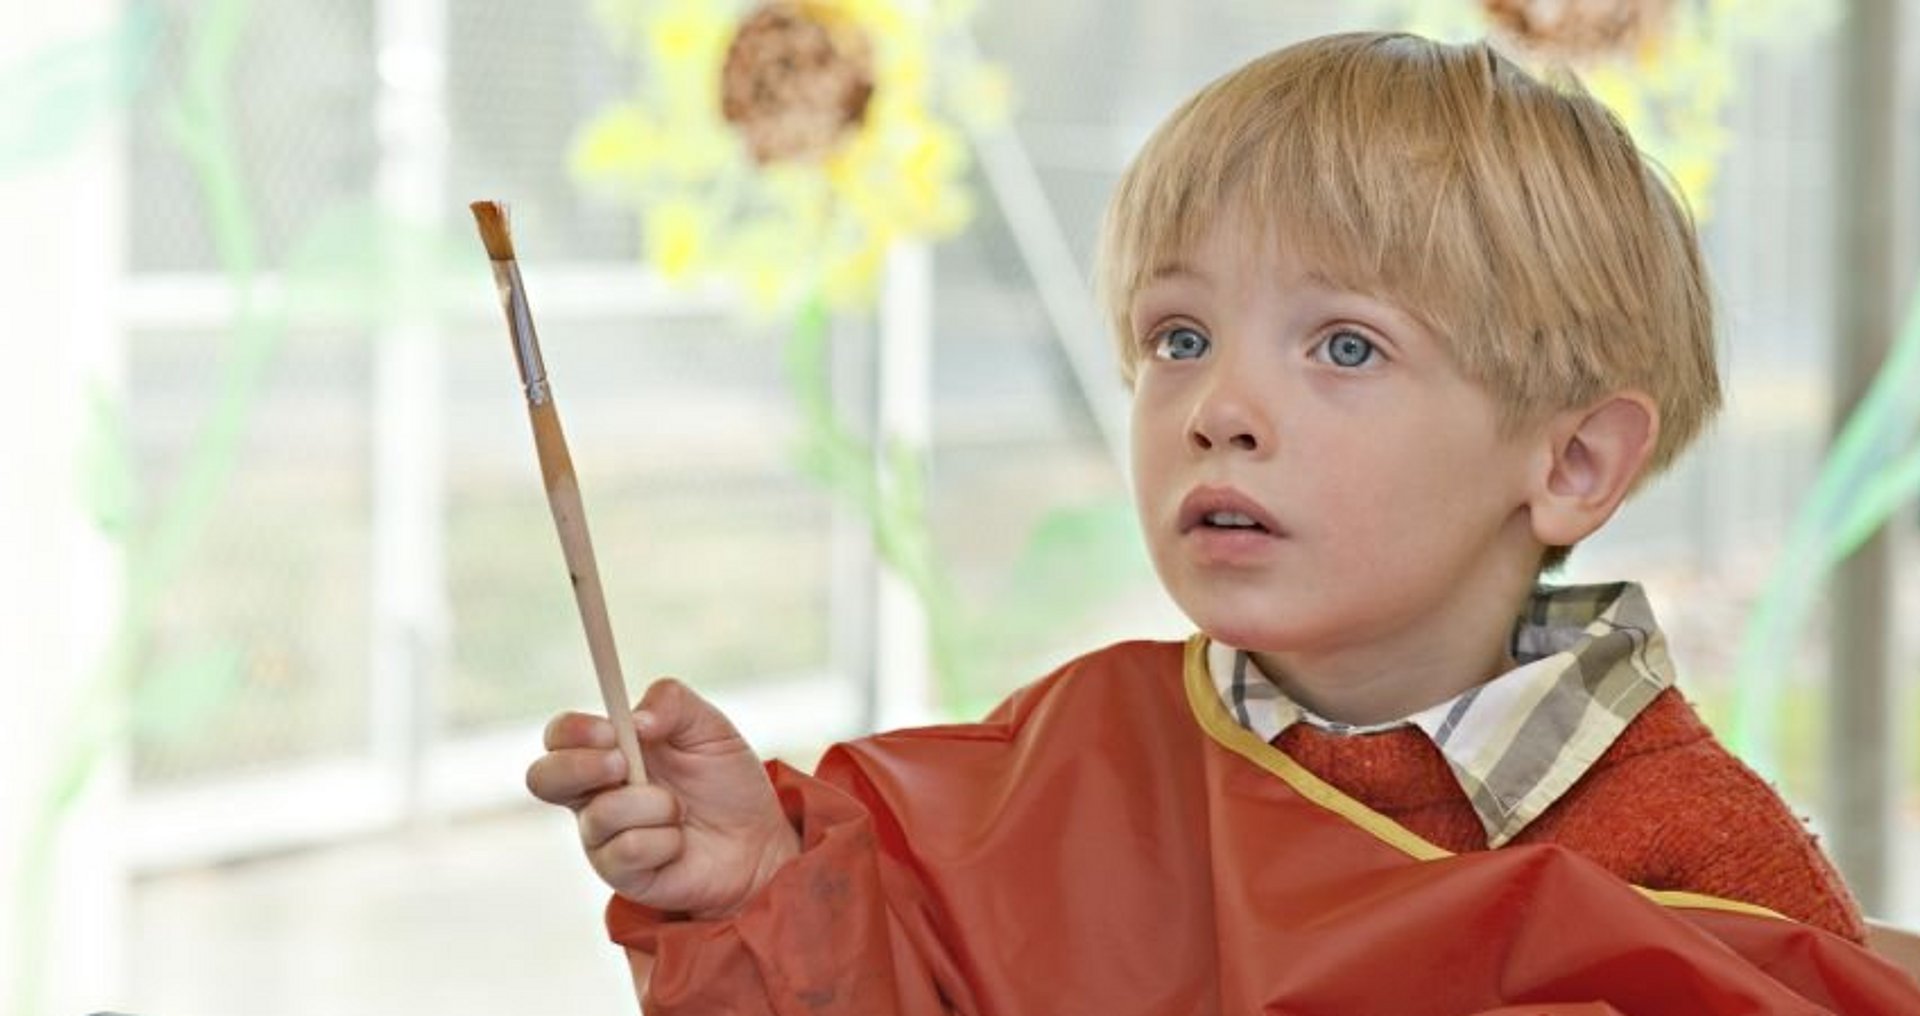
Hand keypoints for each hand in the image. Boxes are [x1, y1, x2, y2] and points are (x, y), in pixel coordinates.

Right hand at [526, 678, 800, 918]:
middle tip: (623, 764)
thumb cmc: (725, 781)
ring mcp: (603, 837)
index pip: (560, 736)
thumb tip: (634, 721)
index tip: (611, 731)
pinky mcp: (621, 874)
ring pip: (599, 815)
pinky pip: (627, 851)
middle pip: (542, 778)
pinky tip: (680, 842)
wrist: (759, 840)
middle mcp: (594, 794)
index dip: (573, 731)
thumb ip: (672, 703)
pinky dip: (664, 840)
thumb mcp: (709, 727)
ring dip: (652, 805)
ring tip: (679, 810)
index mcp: (607, 752)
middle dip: (579, 767)